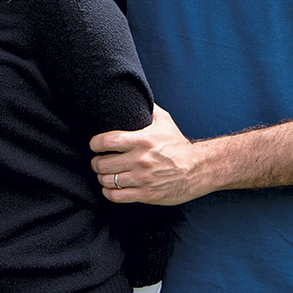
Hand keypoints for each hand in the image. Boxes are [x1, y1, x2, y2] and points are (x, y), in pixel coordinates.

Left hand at [89, 105, 207, 205]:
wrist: (198, 169)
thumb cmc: (178, 145)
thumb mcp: (164, 121)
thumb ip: (148, 109)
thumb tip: (136, 95)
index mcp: (142, 140)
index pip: (107, 141)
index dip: (95, 144)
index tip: (94, 145)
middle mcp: (141, 160)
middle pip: (103, 163)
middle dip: (96, 163)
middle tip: (98, 161)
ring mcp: (143, 179)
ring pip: (108, 180)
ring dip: (102, 177)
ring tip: (104, 174)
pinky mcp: (146, 194)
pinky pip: (117, 196)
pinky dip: (109, 192)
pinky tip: (110, 188)